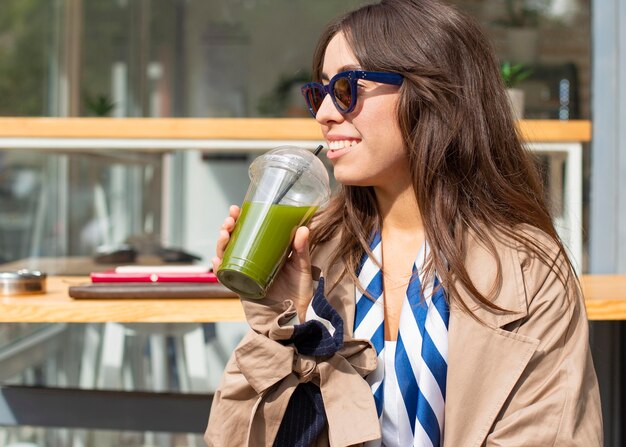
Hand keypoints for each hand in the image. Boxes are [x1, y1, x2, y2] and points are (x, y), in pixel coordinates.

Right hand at [213, 205, 313, 319]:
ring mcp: (244, 274)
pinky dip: (219, 270)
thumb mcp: (302, 265)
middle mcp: (250, 261)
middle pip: (232, 242)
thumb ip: (301, 249)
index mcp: (263, 251)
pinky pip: (226, 278)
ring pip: (226, 256)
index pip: (246, 232)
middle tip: (229, 221)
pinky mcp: (242, 288)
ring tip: (224, 235)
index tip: (236, 209)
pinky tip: (217, 261)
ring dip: (221, 244)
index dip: (238, 220)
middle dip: (226, 229)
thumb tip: (303, 228)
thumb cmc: (298, 288)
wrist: (296, 314)